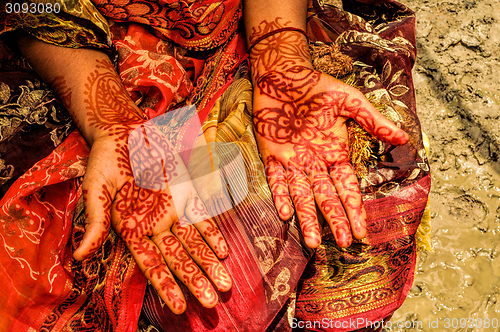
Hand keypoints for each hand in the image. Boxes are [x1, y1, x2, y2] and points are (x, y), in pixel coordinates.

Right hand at [70, 59, 230, 313]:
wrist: (126, 132)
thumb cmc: (106, 161)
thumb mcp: (96, 190)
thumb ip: (96, 222)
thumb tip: (80, 255)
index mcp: (132, 230)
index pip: (151, 264)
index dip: (165, 285)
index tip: (179, 307)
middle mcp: (155, 225)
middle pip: (178, 258)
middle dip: (195, 280)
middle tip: (212, 303)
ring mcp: (172, 210)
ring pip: (194, 243)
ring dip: (210, 263)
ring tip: (225, 285)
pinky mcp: (185, 193)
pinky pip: (202, 216)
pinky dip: (213, 233)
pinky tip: (223, 251)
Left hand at [253, 65, 407, 247]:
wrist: (284, 74)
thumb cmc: (318, 86)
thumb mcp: (350, 101)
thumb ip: (373, 121)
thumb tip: (404, 138)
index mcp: (335, 153)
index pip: (347, 188)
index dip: (354, 210)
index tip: (362, 231)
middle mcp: (315, 163)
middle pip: (326, 197)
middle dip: (335, 220)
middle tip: (344, 243)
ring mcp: (293, 161)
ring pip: (301, 195)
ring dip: (307, 217)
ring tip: (313, 242)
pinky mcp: (271, 155)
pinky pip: (275, 179)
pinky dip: (280, 195)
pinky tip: (286, 213)